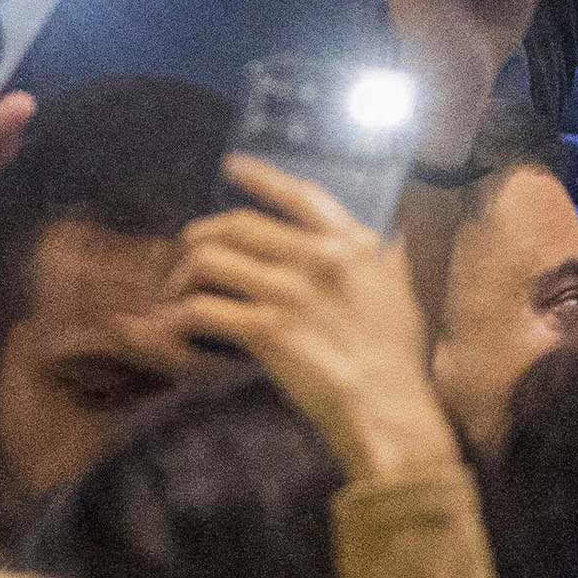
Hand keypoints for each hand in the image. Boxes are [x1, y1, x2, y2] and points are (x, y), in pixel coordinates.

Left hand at [172, 155, 450, 483]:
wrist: (388, 411)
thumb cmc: (397, 362)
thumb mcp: (400, 295)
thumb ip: (384, 260)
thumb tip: (385, 235)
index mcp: (353, 246)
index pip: (299, 195)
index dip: (261, 176)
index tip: (231, 166)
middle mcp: (319, 259)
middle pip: (236, 224)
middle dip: (201, 237)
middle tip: (187, 257)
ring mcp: (290, 292)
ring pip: (209, 259)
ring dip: (183, 277)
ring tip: (177, 296)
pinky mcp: (267, 330)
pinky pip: (203, 309)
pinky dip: (182, 318)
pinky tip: (180, 328)